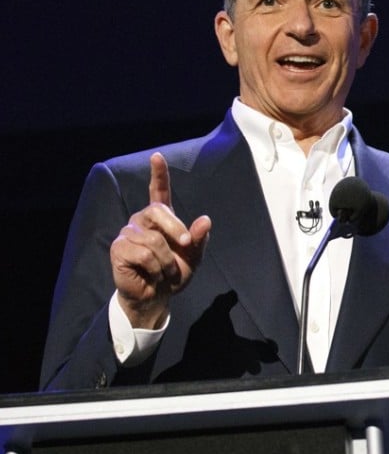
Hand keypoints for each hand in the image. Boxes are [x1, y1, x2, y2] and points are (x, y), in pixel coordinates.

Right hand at [110, 152, 211, 328]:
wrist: (157, 296)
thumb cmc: (173, 274)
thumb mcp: (193, 257)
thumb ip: (198, 239)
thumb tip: (205, 220)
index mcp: (161, 218)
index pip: (158, 191)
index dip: (158, 174)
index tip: (157, 156)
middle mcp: (142, 220)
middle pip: (158, 211)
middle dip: (176, 229)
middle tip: (183, 245)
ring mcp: (128, 233)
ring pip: (153, 239)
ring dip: (167, 260)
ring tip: (164, 270)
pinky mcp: (118, 248)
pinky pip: (144, 253)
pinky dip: (155, 267)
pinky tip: (151, 274)